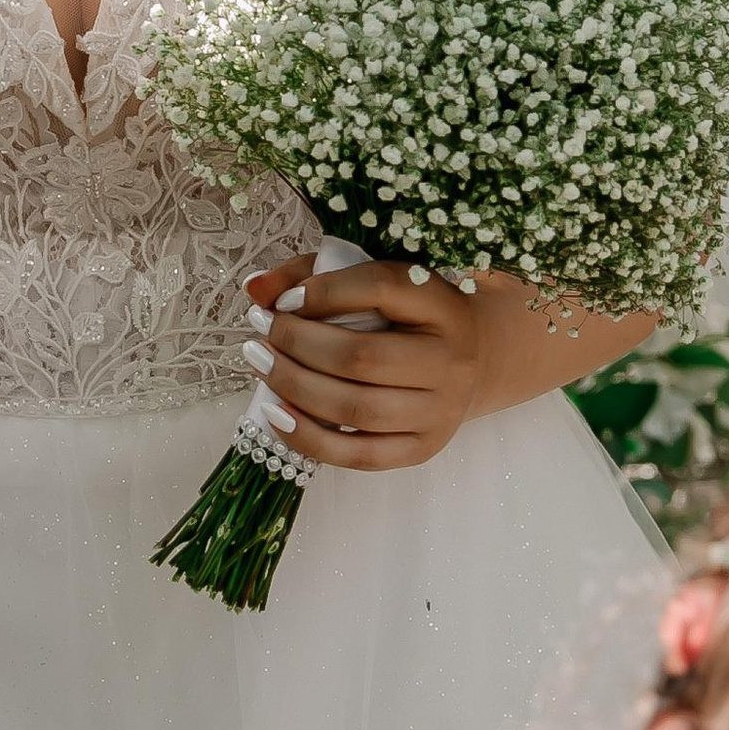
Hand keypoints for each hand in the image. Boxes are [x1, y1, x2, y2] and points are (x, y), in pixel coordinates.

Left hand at [238, 254, 487, 472]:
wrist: (472, 360)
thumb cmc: (407, 315)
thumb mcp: (372, 280)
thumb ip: (312, 274)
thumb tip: (256, 288)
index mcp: (441, 303)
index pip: (380, 288)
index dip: (321, 292)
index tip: (281, 300)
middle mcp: (449, 359)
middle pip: (361, 357)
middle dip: (297, 344)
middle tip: (260, 332)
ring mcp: (440, 410)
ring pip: (356, 408)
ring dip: (295, 388)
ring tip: (261, 365)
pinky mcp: (424, 447)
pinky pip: (359, 455)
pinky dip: (309, 438)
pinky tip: (275, 413)